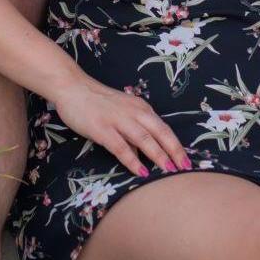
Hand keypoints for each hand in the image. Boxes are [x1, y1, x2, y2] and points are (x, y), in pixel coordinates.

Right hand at [51, 75, 192, 179]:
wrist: (72, 87)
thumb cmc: (97, 102)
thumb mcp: (121, 113)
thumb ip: (133, 131)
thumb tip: (143, 155)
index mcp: (140, 108)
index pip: (164, 128)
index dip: (177, 145)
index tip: (187, 161)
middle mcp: (133, 112)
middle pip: (160, 132)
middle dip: (174, 151)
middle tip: (186, 168)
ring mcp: (118, 120)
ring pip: (144, 139)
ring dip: (158, 155)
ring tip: (169, 171)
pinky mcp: (102, 129)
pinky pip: (121, 147)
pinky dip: (132, 160)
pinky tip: (141, 172)